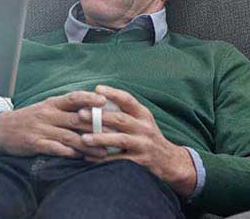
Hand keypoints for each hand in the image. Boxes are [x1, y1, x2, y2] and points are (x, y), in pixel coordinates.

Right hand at [0, 91, 107, 157]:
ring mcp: (41, 129)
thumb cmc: (30, 119)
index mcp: (52, 103)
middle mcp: (48, 114)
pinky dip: (69, 153)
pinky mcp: (35, 143)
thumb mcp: (46, 108)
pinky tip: (80, 157)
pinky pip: (55, 148)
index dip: (89, 98)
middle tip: (115, 134)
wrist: (1, 130)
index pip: (73, 97)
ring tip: (103, 152)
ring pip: (69, 137)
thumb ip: (67, 109)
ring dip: (88, 145)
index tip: (105, 101)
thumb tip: (94, 110)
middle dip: (97, 127)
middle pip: (77, 119)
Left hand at [78, 85, 196, 196]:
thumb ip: (125, 110)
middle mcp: (144, 127)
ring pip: (120, 140)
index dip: (112, 93)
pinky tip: (88, 157)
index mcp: (143, 114)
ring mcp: (143, 144)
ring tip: (83, 138)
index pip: (128, 99)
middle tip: (80, 114)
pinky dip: (103, 159)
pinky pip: (119, 160)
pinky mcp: (141, 160)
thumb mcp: (142, 120)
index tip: (96, 89)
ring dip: (100, 138)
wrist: (169, 160)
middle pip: (120, 119)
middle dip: (99, 116)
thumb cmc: (147, 136)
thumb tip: (96, 95)